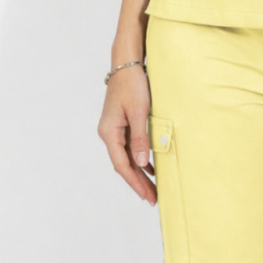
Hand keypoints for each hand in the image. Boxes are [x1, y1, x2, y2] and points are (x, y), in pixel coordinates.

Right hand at [97, 62, 156, 204]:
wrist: (127, 63)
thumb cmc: (133, 84)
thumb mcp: (139, 111)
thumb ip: (140, 138)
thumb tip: (140, 164)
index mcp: (109, 132)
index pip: (122, 165)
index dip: (135, 182)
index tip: (147, 196)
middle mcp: (109, 133)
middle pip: (124, 164)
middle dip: (138, 182)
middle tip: (153, 199)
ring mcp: (114, 129)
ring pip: (127, 157)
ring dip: (140, 173)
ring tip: (153, 189)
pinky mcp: (122, 123)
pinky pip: (130, 147)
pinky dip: (140, 159)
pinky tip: (150, 167)